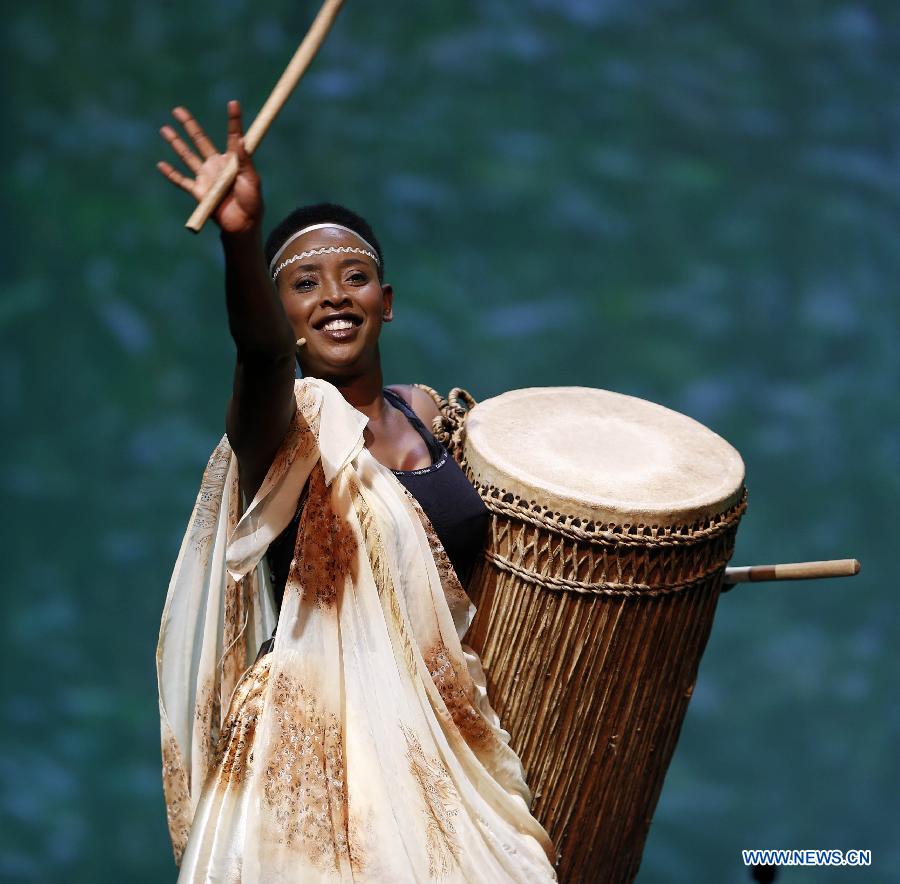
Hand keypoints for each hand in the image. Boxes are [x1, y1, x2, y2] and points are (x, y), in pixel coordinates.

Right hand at [157, 100, 262, 234]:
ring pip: (187, 156)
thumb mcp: (252, 179)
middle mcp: (216, 165)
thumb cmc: (252, 202)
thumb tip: (240, 138)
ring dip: (175, 143)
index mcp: (232, 160)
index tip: (233, 103)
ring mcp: (206, 177)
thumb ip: (243, 160)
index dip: (233, 120)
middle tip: (177, 109)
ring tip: (164, 129)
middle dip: (188, 125)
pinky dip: (171, 174)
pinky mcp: (198, 192)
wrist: (242, 225)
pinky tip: (161, 165)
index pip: (232, 136)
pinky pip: (181, 181)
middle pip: (200, 140)